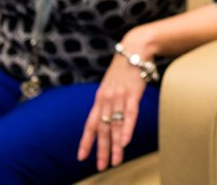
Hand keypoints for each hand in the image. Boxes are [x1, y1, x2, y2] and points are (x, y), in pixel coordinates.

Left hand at [77, 48, 151, 169]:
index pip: (90, 124)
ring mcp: (119, 97)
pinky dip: (127, 129)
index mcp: (100, 98)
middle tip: (101, 166)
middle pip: (102, 129)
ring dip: (115, 145)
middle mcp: (106, 100)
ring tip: (115, 161)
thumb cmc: (125, 67)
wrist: (135, 49)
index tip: (81, 157)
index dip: (86, 141)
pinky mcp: (132, 93)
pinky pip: (129, 115)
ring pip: (115, 126)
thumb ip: (109, 100)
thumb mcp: (112, 84)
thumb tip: (109, 114)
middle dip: (101, 150)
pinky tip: (125, 142)